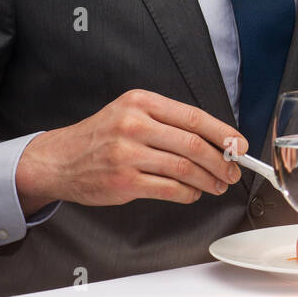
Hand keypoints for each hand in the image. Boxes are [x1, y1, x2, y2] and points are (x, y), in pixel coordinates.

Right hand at [15, 89, 246, 213]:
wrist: (58, 160)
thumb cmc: (100, 137)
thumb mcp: (131, 113)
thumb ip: (168, 122)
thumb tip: (215, 140)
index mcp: (142, 102)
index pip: (194, 117)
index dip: (223, 133)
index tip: (239, 145)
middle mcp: (135, 125)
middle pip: (193, 144)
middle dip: (221, 161)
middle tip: (232, 171)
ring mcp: (128, 154)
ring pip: (184, 168)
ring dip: (209, 180)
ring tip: (218, 185)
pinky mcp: (123, 181)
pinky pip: (168, 189)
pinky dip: (188, 194)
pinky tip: (193, 194)